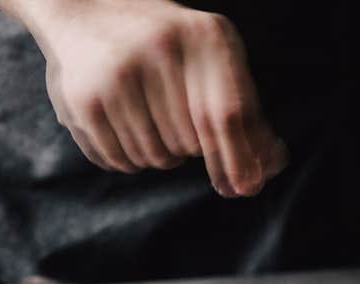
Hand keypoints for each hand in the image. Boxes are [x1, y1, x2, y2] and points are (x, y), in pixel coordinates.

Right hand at [23, 0, 286, 194]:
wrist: (86, 10)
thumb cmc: (169, 47)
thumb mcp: (211, 56)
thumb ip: (246, 109)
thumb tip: (274, 164)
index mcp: (204, 35)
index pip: (228, 113)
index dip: (238, 156)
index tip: (246, 189)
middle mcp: (160, 47)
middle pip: (192, 143)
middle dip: (191, 147)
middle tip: (176, 122)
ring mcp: (119, 72)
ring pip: (158, 158)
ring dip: (161, 155)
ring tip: (150, 121)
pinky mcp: (84, 99)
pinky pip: (123, 161)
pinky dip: (130, 160)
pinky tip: (126, 128)